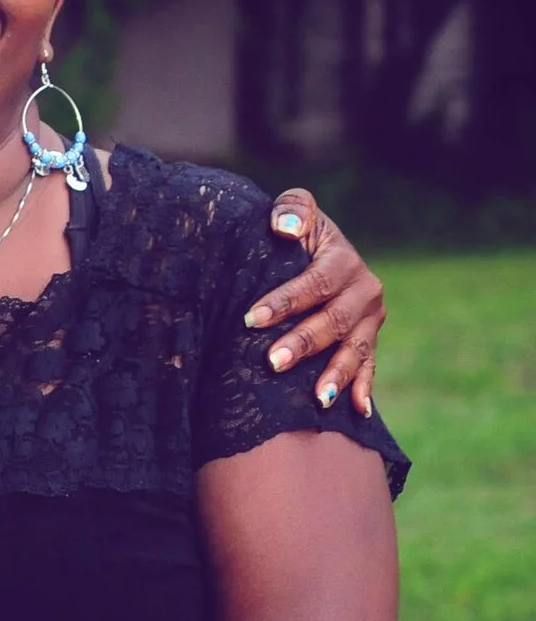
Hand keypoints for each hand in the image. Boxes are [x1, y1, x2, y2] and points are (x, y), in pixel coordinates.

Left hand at [246, 189, 385, 415]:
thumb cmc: (293, 234)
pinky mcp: (367, 340)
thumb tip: (285, 228)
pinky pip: (369, 367)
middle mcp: (364, 291)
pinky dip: (363, 389)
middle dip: (303, 342)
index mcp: (343, 261)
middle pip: (333, 321)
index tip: (250, 319)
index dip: (284, 301)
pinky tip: (356, 411)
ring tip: (317, 397)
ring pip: (354, 349)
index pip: (314, 283)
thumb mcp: (295, 212)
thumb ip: (292, 209)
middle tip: (272, 361)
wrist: (316, 253)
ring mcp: (369, 319)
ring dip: (335, 373)